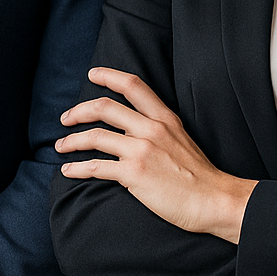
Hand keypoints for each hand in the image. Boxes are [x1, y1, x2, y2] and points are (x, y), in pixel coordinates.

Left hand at [57, 68, 257, 243]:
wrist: (216, 200)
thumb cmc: (200, 175)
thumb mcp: (182, 138)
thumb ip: (159, 128)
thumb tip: (134, 126)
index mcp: (164, 118)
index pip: (133, 85)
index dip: (108, 76)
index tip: (92, 74)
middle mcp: (151, 129)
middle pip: (104, 107)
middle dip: (78, 111)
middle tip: (66, 118)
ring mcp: (141, 150)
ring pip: (95, 136)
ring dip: (72, 141)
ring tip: (61, 146)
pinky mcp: (134, 174)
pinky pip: (97, 166)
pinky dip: (78, 168)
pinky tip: (68, 170)